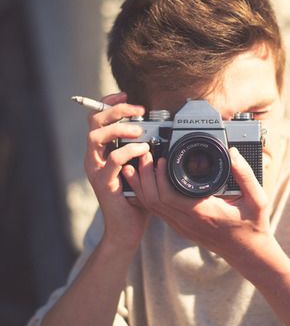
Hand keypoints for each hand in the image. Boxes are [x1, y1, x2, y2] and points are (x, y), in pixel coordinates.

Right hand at [84, 92, 149, 249]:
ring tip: (140, 131)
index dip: (109, 103)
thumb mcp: (140, 169)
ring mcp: (97, 170)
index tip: (125, 96)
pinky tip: (144, 150)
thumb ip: (143, 151)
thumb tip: (160, 133)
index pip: (97, 119)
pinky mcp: (104, 183)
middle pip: (93, 122)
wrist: (127, 229)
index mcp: (101, 152)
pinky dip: (130, 151)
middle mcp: (94, 158)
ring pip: (96, 137)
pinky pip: (113, 160)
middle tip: (137, 110)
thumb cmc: (135, 199)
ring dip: (120, 128)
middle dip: (115, 110)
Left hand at [126, 146, 276, 263]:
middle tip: (146, 156)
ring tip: (142, 165)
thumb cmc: (253, 226)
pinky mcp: (181, 227)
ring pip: (152, 207)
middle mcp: (188, 221)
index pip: (168, 196)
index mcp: (203, 212)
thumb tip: (233, 153)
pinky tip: (149, 182)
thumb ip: (245, 175)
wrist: (248, 252)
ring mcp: (182, 226)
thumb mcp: (257, 199)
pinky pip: (158, 212)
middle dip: (145, 176)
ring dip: (144, 185)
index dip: (159, 176)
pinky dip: (149, 195)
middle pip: (153, 200)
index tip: (161, 158)